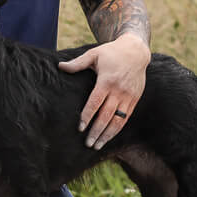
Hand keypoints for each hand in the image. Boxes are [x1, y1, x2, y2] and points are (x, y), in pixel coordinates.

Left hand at [59, 33, 149, 149]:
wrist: (136, 51)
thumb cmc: (112, 52)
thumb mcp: (94, 54)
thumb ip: (78, 63)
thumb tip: (60, 66)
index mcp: (107, 80)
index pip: (95, 103)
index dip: (87, 116)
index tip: (80, 127)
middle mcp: (119, 91)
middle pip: (106, 115)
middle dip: (97, 131)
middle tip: (88, 143)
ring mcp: (128, 96)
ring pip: (118, 120)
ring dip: (108, 134)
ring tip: (98, 145)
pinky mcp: (135, 99)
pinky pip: (126, 118)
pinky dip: (117, 129)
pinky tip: (109, 136)